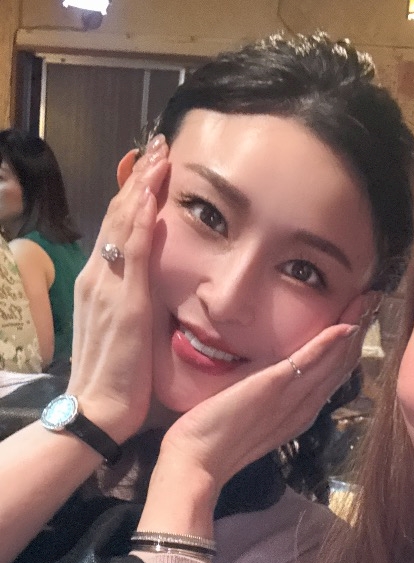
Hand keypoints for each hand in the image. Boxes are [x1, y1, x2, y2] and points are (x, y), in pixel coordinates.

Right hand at [67, 136, 169, 442]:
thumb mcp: (128, 335)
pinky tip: (152, 193)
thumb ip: (139, 307)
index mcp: (100, 286)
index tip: (152, 168)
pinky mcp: (122, 301)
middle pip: (117, 216)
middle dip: (138, 179)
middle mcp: (98, 278)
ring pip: (122, 223)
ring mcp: (106, 286)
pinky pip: (132, 249)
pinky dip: (141, 218)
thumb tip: (156, 294)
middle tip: (157, 145)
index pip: (117, 230)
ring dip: (141, 186)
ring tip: (159, 153)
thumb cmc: (117, 381)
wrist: (98, 410)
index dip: (133, 197)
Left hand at [153, 302, 368, 504]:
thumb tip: (269, 370)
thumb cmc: (214, 435)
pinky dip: (328, 343)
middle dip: (358, 331)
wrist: (198, 459)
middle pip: (340, 365)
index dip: (348, 346)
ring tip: (368, 301)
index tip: (358, 317)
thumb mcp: (249, 408)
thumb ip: (265, 391)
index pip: (332, 374)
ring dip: (351, 329)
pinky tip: (345, 325)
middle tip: (373, 300)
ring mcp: (293, 398)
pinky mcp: (276, 387)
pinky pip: (309, 361)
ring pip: (333, 361)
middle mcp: (304, 406)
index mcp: (299, 411)